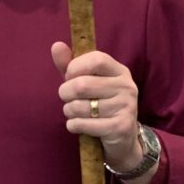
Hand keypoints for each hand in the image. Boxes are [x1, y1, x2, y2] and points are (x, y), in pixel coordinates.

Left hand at [51, 41, 142, 172]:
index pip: (96, 59)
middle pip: (82, 85)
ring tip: (74, 112)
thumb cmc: (99, 105)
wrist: (122, 139)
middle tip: (67, 98)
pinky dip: (73, 125)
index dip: (75, 67)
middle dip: (65, 93)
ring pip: (80, 107)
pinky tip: (78, 125)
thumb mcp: (86, 82)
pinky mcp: (120, 127)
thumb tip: (56, 45)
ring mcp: (126, 107)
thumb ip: (70, 65)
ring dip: (69, 111)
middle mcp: (126, 87)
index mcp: (119, 71)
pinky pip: (83, 124)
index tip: (69, 76)